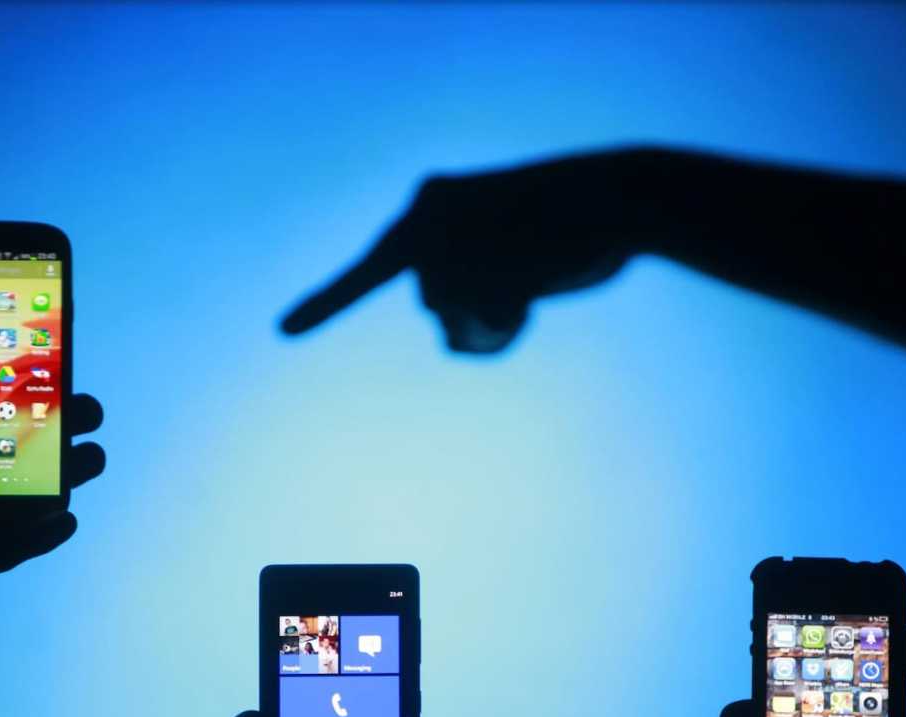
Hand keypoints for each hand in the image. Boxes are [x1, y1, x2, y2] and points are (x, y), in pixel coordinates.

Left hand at [0, 313, 104, 627]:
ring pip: (21, 500)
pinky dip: (39, 538)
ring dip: (62, 480)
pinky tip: (68, 520)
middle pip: (14, 450)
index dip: (23, 387)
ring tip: (92, 460)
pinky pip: (7, 551)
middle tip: (88, 412)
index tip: (57, 366)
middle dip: (58, 429)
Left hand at [281, 152, 641, 351]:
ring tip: (537, 272)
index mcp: (428, 200)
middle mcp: (424, 217)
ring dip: (494, 315)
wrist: (622, 194)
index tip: (283, 333)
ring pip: (451, 318)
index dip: (325, 304)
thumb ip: (468, 279)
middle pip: (430, 302)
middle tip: (527, 275)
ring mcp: (445, 244)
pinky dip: (507, 323)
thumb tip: (449, 332)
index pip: (370, 268)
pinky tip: (537, 283)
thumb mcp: (507, 248)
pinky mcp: (472, 269)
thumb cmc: (569, 221)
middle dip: (476, 310)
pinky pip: (478, 327)